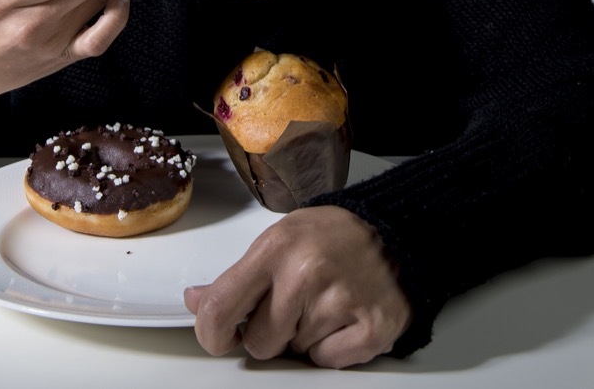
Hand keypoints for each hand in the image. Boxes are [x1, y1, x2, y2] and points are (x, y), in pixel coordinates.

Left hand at [183, 205, 410, 368]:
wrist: (395, 230)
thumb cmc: (334, 235)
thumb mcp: (280, 239)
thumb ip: (238, 275)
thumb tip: (197, 300)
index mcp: (277, 249)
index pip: (220, 307)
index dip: (211, 333)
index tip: (218, 336)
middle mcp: (306, 275)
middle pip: (258, 343)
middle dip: (268, 333)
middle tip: (289, 307)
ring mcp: (340, 304)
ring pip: (294, 353)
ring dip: (302, 337)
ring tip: (322, 304)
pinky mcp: (371, 330)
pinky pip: (327, 363)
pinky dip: (331, 349)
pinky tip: (341, 318)